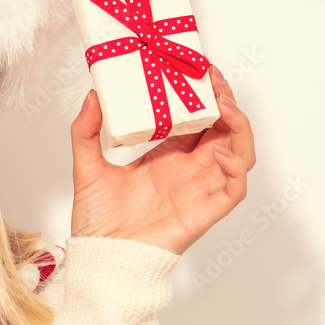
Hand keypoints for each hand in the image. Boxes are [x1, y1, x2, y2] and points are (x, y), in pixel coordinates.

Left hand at [68, 65, 255, 254]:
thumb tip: (93, 94)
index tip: (196, 68)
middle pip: (223, 128)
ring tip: (222, 105)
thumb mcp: (86, 166)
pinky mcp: (205, 211)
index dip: (202, 94)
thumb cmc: (98, 220)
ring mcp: (199, 189)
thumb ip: (86, 131)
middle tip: (211, 77)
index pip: (196, 117)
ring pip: (239, 152)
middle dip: (223, 100)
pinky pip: (235, 187)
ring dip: (238, 125)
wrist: (101, 256)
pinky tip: (221, 151)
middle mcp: (188, 169)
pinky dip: (236, 167)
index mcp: (167, 155)